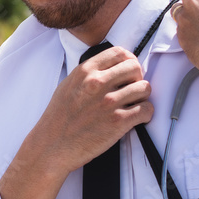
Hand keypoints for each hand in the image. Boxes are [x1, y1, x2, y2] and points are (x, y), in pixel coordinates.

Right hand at [0, 46, 152, 198]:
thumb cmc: (58, 118)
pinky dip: (146, 114)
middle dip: (137, 77)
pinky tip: (136, 118)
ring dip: (142, 97)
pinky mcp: (118, 122)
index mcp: (85, 71)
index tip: (128, 71)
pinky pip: (147, 109)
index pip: (119, 52)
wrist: (52, 146)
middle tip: (132, 89)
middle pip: (135, 67)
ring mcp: (109, 102)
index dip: (129, 60)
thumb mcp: (67, 85)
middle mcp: (97, 83)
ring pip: (145, 88)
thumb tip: (110, 69)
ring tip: (133, 105)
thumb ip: (88, 74)